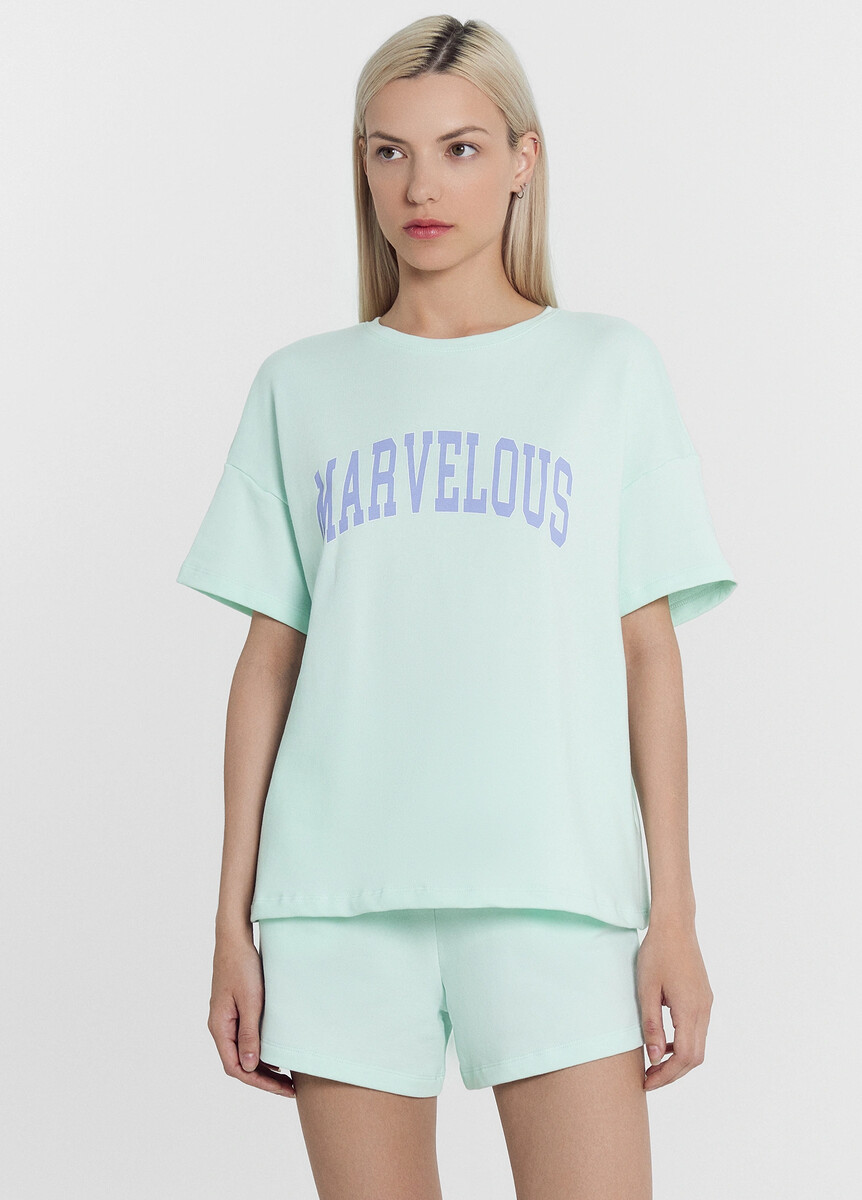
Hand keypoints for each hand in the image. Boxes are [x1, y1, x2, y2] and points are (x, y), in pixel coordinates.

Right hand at [208, 930, 295, 1097]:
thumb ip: (249, 1033)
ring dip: (263, 1066)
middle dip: (264, 1078)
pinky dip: (260, 1049)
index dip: (259, 1081)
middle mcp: (220, 1027)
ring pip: (243, 1052)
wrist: (235, 938)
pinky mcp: (234, 1010)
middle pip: (239, 1063)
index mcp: (219, 1027)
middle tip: (290, 1088)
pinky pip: (245, 1038)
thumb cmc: (242, 966)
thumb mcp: (250, 1000)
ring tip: (286, 1076)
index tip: (282, 1089)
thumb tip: (249, 1067)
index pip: (236, 1067)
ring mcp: (226, 1019)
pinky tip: (276, 1053)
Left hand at [636, 921, 712, 1090]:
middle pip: (695, 1057)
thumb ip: (652, 1025)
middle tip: (648, 1079)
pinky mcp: (704, 998)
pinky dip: (683, 1043)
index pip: (684, 1057)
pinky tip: (664, 1042)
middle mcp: (704, 1010)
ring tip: (653, 1064)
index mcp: (690, 1009)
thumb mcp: (646, 989)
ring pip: (698, 1045)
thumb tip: (654, 1058)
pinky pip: (697, 1030)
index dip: (666, 1075)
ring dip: (678, 1060)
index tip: (646, 1082)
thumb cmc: (657, 953)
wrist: (675, 925)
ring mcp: (706, 1004)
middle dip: (672, 1073)